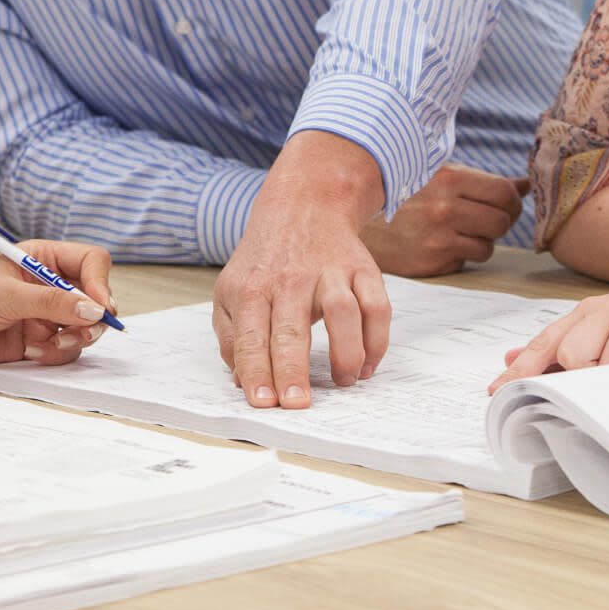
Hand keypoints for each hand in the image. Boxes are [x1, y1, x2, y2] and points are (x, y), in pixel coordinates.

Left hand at [0, 240, 114, 372]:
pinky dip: (55, 353)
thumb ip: (54, 302)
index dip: (100, 283)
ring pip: (85, 328)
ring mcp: (44, 315)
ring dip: (74, 339)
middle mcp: (47, 285)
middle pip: (94, 299)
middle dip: (92, 318)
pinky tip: (31, 351)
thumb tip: (94, 310)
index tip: (100, 305)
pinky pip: (66, 349)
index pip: (90, 262)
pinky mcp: (38, 340)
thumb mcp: (7, 295)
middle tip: (83, 331)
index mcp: (41, 258)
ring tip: (50, 344)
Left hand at [214, 132, 392, 408]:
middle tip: (297, 404)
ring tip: (344, 381)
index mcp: (252, 289)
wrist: (303, 204)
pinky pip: (377, 306)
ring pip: (343, 313)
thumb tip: (240, 379)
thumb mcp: (230, 291)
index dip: (256, 371)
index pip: (250, 337)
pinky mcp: (363, 269)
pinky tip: (368, 365)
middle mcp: (290, 280)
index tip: (263, 402)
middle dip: (293, 369)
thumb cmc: (265, 261)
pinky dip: (378, 339)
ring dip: (345, 352)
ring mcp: (330, 273)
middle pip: (291, 328)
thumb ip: (230, 337)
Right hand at [361, 164, 528, 275]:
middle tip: (484, 220)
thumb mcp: (439, 176)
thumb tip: (527, 185)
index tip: (504, 205)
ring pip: (488, 247)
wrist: (359, 224)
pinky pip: (465, 262)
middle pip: (503, 222)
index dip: (512, 202)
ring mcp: (438, 239)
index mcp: (448, 179)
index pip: (506, 195)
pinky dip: (460, 255)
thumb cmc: (404, 196)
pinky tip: (440, 245)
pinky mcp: (432, 263)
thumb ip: (484, 182)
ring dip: (480, 242)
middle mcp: (444, 209)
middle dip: (500, 223)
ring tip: (458, 232)